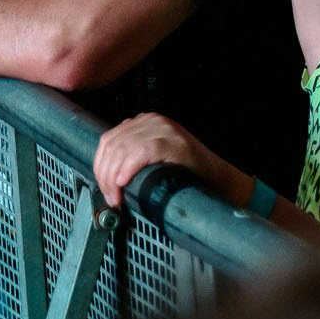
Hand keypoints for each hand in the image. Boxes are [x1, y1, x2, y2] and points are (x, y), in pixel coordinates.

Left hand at [92, 112, 238, 210]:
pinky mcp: (173, 142)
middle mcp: (152, 121)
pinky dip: (128, 168)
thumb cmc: (186, 175)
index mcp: (145, 122)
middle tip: (110, 198)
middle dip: (104, 175)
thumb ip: (133, 158)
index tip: (103, 188)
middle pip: (112, 145)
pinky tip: (124, 182)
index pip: (108, 140)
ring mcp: (163, 129)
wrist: (219, 180)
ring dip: (112, 177)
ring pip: (122, 149)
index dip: (100, 166)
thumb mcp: (154, 159)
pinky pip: (141, 152)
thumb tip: (105, 177)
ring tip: (117, 197)